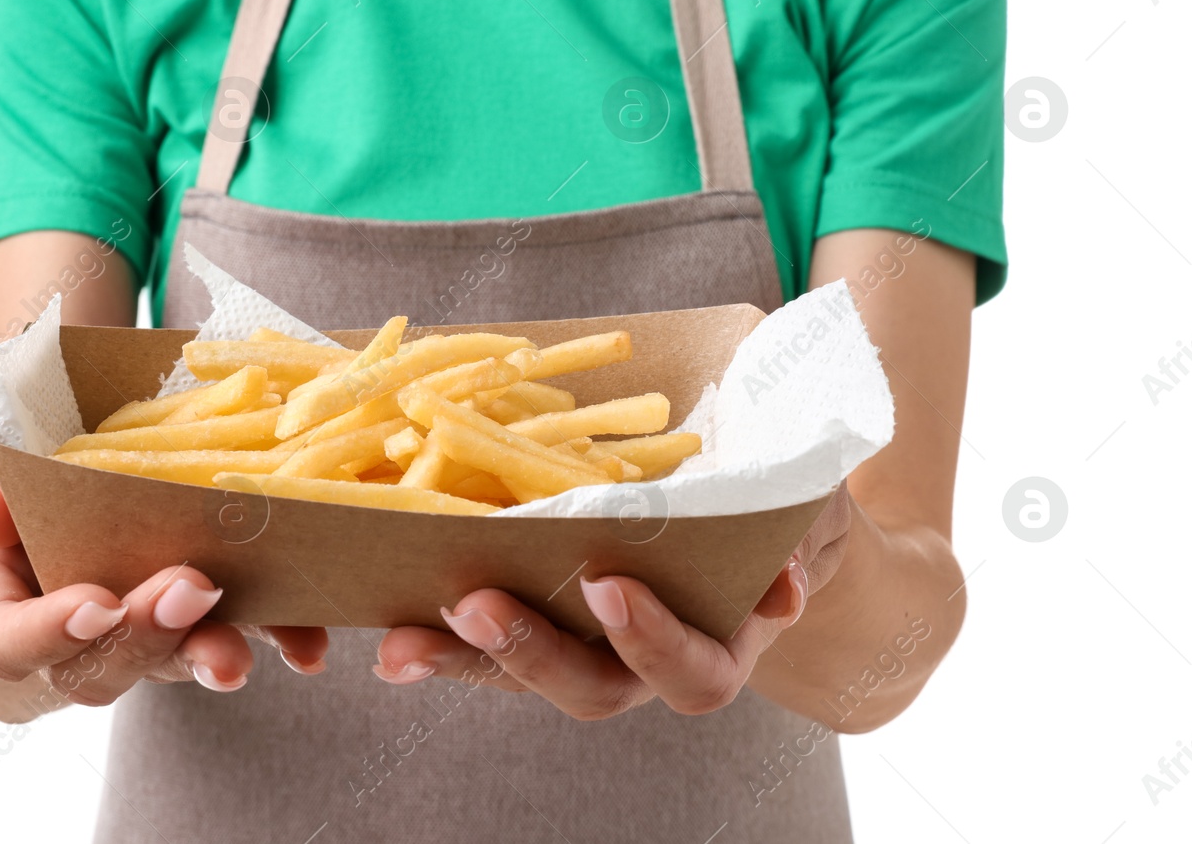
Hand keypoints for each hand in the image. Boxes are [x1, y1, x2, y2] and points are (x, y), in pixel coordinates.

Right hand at [0, 376, 327, 712]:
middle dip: (147, 636)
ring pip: (163, 664)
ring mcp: (123, 631)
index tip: (97, 603)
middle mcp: (55, 634)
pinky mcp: (183, 611)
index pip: (2, 642)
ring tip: (244, 647)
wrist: (25, 467)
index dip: (47, 634)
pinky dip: (267, 636)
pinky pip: (224, 630)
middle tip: (191, 588)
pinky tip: (304, 644)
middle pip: (93, 669)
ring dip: (208, 651)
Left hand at [373, 484, 852, 719]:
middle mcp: (645, 664)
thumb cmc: (776, 502)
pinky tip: (388, 635)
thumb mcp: (802, 505)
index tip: (609, 586)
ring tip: (402, 639)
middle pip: (591, 689)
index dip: (652, 640)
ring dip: (461, 657)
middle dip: (532, 652)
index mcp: (719, 643)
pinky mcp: (534, 620)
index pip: (693, 672)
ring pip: (522, 675)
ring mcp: (584, 647)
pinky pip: (482, 644)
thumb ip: (797, 537)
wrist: (752, 511)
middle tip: (480, 604)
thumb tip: (780, 584)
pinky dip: (437, 642)